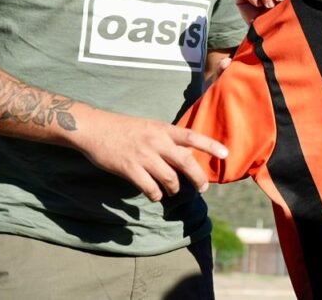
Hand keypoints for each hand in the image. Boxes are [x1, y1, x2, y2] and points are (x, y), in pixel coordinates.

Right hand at [74, 110, 227, 201]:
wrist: (95, 129)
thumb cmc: (124, 128)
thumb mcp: (150, 127)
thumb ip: (167, 139)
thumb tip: (185, 153)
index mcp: (163, 129)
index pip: (192, 137)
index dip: (210, 145)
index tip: (225, 154)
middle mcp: (157, 142)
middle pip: (185, 162)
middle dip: (198, 178)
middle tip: (203, 188)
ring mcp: (144, 156)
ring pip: (170, 179)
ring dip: (174, 189)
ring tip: (173, 191)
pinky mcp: (130, 169)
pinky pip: (150, 188)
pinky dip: (155, 195)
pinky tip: (155, 195)